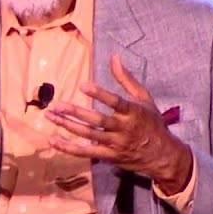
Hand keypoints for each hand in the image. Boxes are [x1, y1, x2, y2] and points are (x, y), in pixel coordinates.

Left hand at [44, 54, 192, 193]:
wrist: (162, 155)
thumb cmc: (152, 123)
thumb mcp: (144, 99)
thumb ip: (126, 79)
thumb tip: (114, 57)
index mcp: (133, 112)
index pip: (116, 102)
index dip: (100, 94)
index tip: (83, 85)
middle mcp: (124, 129)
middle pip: (97, 121)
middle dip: (75, 113)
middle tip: (56, 105)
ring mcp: (115, 144)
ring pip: (88, 136)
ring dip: (67, 126)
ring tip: (50, 117)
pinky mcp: (109, 156)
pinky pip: (86, 153)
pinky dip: (69, 148)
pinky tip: (53, 140)